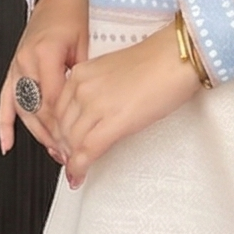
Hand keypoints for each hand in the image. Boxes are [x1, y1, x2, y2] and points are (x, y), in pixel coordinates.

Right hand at [0, 0, 89, 157]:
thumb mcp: (87, 45)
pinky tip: (6, 142)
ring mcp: (18, 66)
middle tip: (69, 153)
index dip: (65, 125)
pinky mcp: (14, 69)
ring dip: (37, 133)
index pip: (53, 101)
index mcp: (45, 54)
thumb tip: (88, 107)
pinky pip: (5, 100)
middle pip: (37, 109)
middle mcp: (27, 61)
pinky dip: (4, 123)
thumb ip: (85, 77)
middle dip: (53, 135)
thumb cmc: (74, 15)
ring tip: (53, 151)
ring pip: (23, 109)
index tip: (78, 140)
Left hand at [51, 24, 201, 185]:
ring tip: (77, 169)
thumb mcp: (112, 72)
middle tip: (70, 160)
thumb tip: (92, 115)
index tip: (62, 142)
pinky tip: (79, 175)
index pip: (56, 110)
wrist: (177, 58)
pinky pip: (87, 150)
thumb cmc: (157, 62)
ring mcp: (95, 104)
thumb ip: (96, 91)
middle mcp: (82, 87)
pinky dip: (80, 167)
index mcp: (80, 73)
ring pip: (72, 141)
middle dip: (64, 148)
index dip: (58, 132)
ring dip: (72, 159)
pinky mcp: (113, 121)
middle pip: (61, 128)